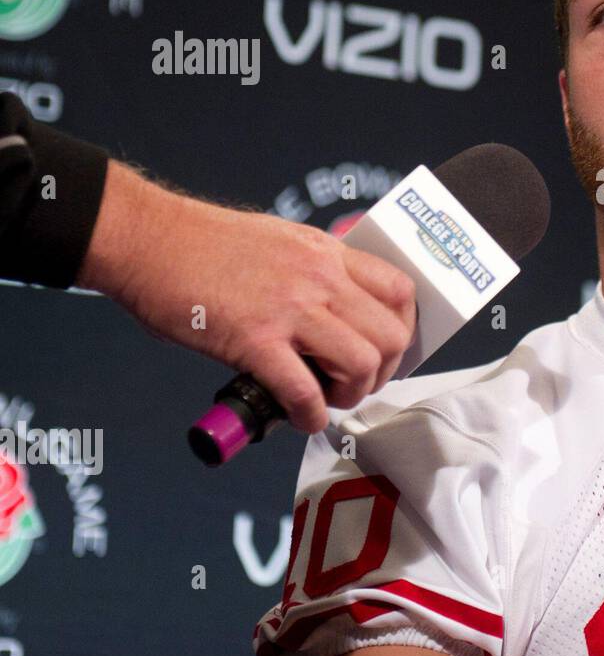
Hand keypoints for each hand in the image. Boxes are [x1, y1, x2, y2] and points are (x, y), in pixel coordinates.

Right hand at [78, 161, 416, 431]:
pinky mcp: (253, 338)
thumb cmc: (202, 243)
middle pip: (391, 334)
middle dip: (382, 372)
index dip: (403, 330)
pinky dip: (309, 414)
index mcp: (327, 252)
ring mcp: (289, 308)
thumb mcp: (281, 240)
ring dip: (351, 394)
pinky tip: (298, 417)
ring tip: (327, 399)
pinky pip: (303, 390)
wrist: (148, 238)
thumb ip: (314, 270)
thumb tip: (334, 309)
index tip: (387, 351)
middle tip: (355, 384)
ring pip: (361, 362)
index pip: (400, 290)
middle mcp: (319, 277)